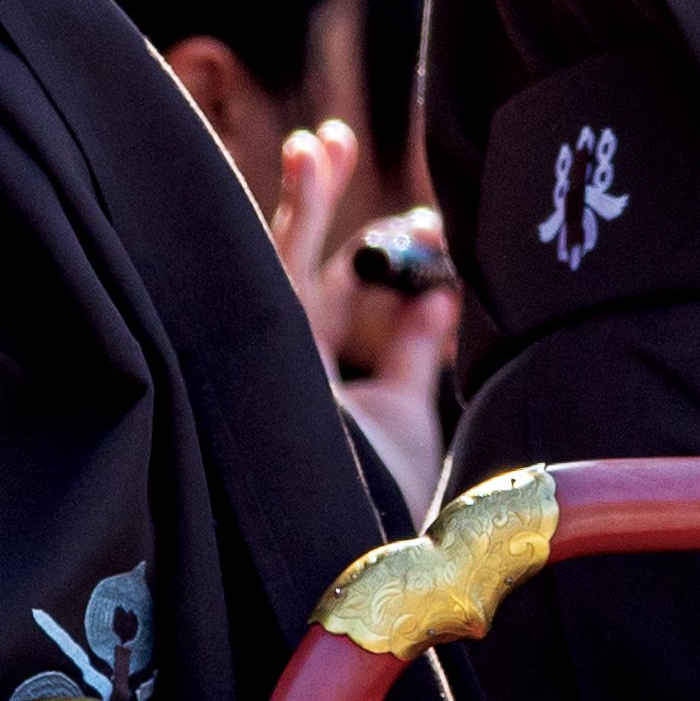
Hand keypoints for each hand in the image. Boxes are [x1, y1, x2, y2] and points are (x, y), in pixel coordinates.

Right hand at [273, 129, 453, 495]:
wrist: (351, 559)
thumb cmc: (379, 508)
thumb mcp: (406, 419)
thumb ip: (411, 354)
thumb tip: (435, 296)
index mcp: (309, 380)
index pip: (329, 299)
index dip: (375, 258)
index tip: (429, 224)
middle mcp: (279, 364)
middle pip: (291, 265)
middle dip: (314, 201)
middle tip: (333, 141)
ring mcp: (267, 358)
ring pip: (275, 260)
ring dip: (303, 197)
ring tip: (325, 141)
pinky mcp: (264, 353)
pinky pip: (268, 271)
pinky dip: (286, 214)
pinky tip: (305, 164)